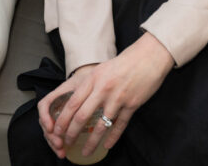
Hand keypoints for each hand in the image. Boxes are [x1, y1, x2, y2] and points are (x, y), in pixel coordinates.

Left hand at [37, 32, 173, 158]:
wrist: (150, 55)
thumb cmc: (126, 61)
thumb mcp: (102, 69)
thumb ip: (90, 85)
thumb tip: (77, 102)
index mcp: (93, 79)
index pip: (72, 104)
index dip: (62, 120)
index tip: (57, 131)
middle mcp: (103, 89)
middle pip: (82, 117)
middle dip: (71, 133)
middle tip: (67, 143)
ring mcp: (118, 98)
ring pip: (101, 126)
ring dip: (91, 142)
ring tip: (85, 152)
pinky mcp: (132, 104)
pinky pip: (120, 125)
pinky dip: (113, 138)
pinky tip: (107, 146)